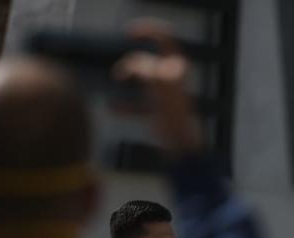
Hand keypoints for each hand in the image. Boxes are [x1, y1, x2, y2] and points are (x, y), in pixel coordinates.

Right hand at [112, 19, 202, 154]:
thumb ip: (149, 72)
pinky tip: (112, 108)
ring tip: (115, 80)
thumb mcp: (161, 90)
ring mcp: (164, 96)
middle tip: (119, 74)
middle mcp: (172, 79)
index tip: (129, 32)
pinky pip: (138, 104)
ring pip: (141, 81)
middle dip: (132, 63)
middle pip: (148, 60)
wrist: (182, 150)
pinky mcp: (158, 113)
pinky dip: (125, 105)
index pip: (165, 39)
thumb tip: (134, 63)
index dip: (149, 31)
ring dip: (128, 78)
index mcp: (176, 69)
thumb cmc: (175, 119)